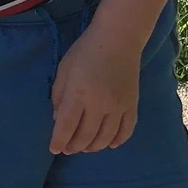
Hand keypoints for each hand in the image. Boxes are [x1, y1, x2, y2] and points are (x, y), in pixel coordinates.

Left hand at [49, 26, 140, 154]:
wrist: (119, 38)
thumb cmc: (86, 51)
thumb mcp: (64, 70)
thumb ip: (59, 96)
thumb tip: (58, 119)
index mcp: (79, 93)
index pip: (66, 126)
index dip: (58, 141)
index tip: (54, 149)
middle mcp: (100, 103)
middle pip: (85, 136)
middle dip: (74, 147)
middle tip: (68, 148)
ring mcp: (119, 106)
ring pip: (105, 138)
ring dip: (93, 147)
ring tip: (85, 146)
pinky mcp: (133, 105)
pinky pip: (126, 131)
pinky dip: (117, 141)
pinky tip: (109, 143)